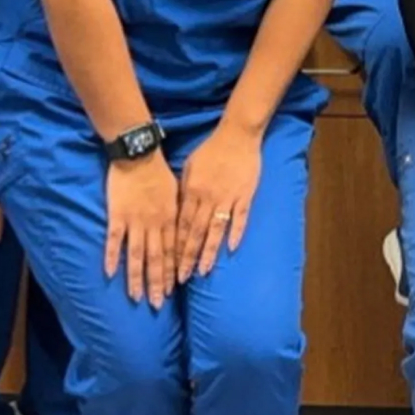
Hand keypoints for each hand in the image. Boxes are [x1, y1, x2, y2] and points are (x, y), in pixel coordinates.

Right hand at [105, 151, 179, 305]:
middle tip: (157, 304)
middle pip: (156, 258)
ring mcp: (135, 221)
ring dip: (136, 277)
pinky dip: (112, 257)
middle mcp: (154, 223)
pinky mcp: (117, 215)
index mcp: (171, 217)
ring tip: (136, 297)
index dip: (172, 271)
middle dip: (157, 282)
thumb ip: (177, 213)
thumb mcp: (177, 192)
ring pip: (137, 254)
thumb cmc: (160, 171)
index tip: (173, 290)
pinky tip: (110, 273)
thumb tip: (182, 231)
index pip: (172, 250)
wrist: (139, 154)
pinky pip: (114, 240)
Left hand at [175, 123, 262, 281]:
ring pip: (216, 229)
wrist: (237, 134)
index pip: (181, 226)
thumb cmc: (210, 149)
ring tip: (203, 271)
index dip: (175, 247)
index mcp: (192, 192)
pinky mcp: (246, 194)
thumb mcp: (189, 167)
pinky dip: (236, 232)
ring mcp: (228, 197)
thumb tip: (176, 211)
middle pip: (196, 233)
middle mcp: (208, 198)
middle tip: (181, 279)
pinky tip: (231, 248)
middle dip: (187, 257)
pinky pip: (240, 216)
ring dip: (209, 251)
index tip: (168, 267)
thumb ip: (183, 190)